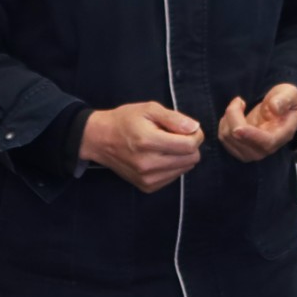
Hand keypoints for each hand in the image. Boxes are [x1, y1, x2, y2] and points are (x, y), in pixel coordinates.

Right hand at [80, 101, 203, 192]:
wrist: (100, 139)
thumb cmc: (126, 120)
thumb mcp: (149, 109)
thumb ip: (174, 118)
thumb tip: (195, 128)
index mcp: (148, 142)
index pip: (189, 146)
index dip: (196, 135)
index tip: (189, 128)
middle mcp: (148, 164)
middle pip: (191, 159)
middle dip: (190, 145)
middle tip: (176, 135)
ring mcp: (147, 179)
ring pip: (185, 169)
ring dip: (182, 156)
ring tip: (165, 145)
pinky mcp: (147, 187)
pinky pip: (174, 177)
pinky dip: (173, 166)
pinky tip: (160, 156)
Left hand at [218, 83, 296, 161]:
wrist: (280, 109)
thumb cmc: (287, 100)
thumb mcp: (290, 93)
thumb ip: (285, 99)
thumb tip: (274, 108)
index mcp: (282, 134)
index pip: (266, 143)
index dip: (251, 136)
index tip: (238, 128)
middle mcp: (266, 147)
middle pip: (242, 141)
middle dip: (234, 117)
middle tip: (239, 100)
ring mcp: (252, 150)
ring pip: (229, 139)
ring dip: (228, 117)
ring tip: (238, 105)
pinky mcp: (240, 148)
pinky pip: (224, 138)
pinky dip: (224, 122)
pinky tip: (234, 114)